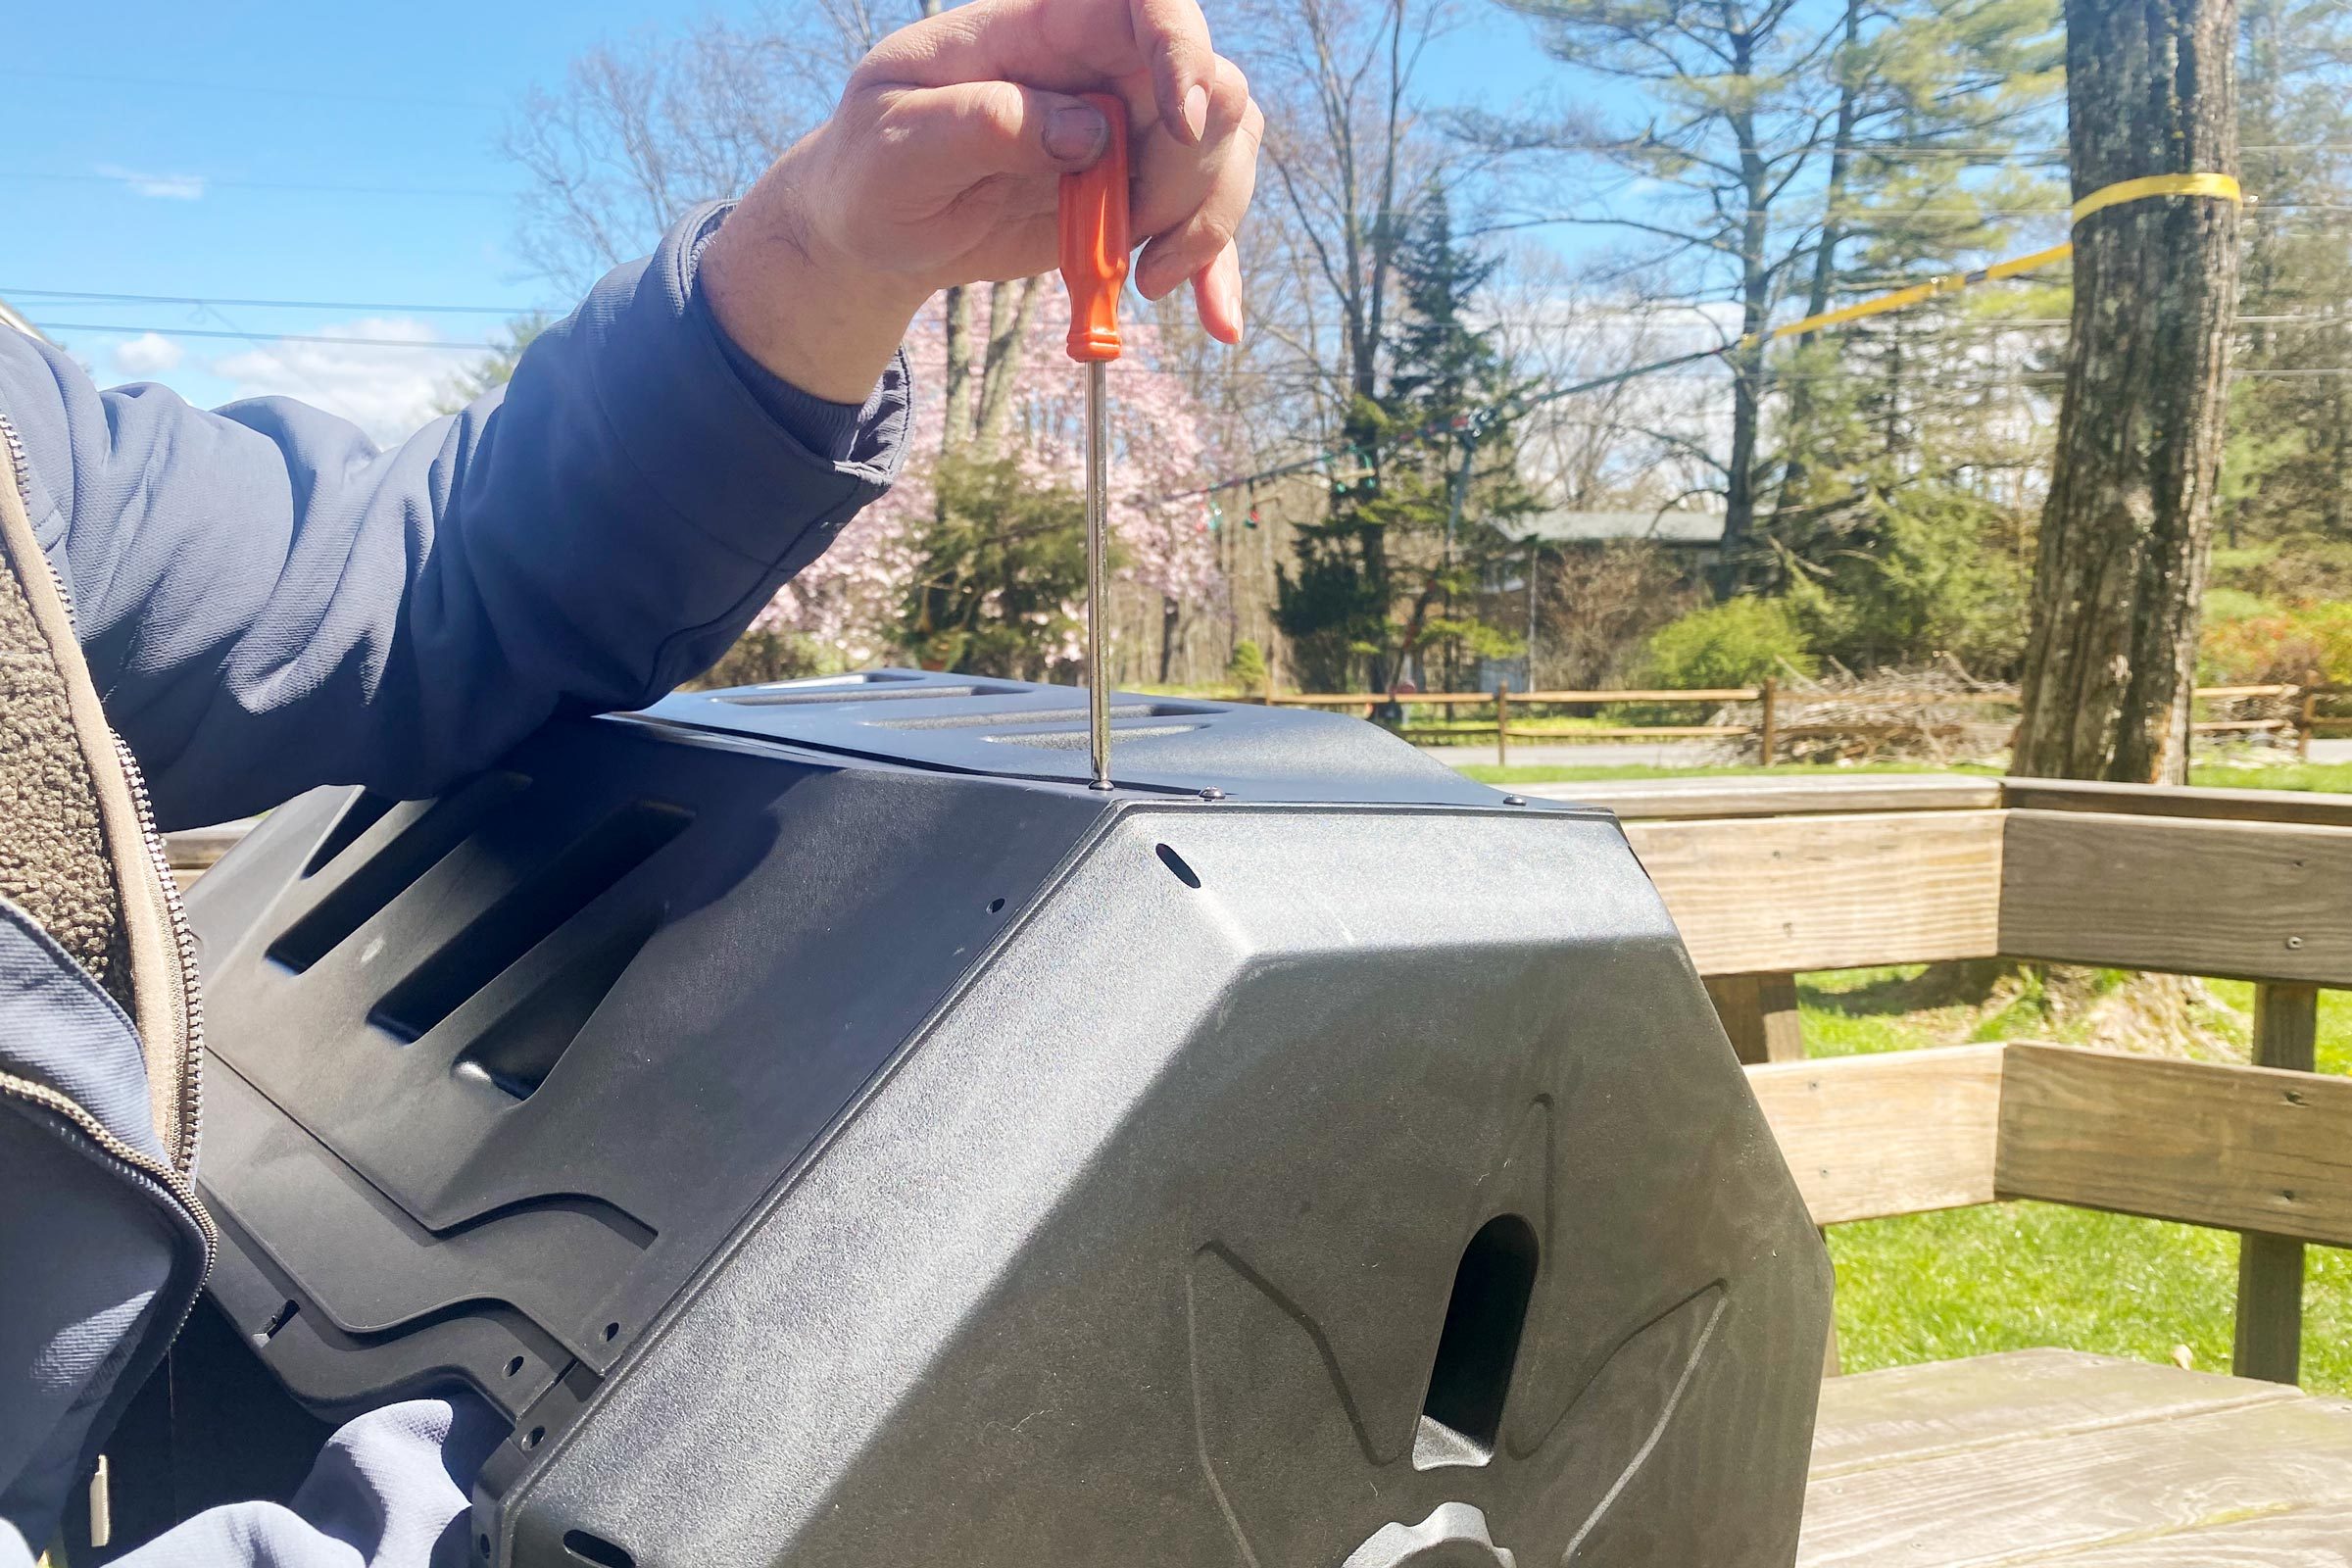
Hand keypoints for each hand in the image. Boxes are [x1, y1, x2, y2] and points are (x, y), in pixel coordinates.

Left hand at [702, 0, 1261, 403]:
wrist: (873, 230)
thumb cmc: (871, 168)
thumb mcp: (897, 144)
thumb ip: (983, 124)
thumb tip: (1086, 132)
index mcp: (1039, 30)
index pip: (1142, 3)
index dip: (1180, 47)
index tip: (1180, 121)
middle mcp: (1098, 72)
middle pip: (1209, 91)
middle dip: (1190, 171)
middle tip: (1132, 231)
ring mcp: (1123, 134)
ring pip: (1223, 152)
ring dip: (1205, 224)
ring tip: (1145, 282)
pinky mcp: (1129, 197)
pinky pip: (1201, 220)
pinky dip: (1214, 272)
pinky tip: (1214, 321)